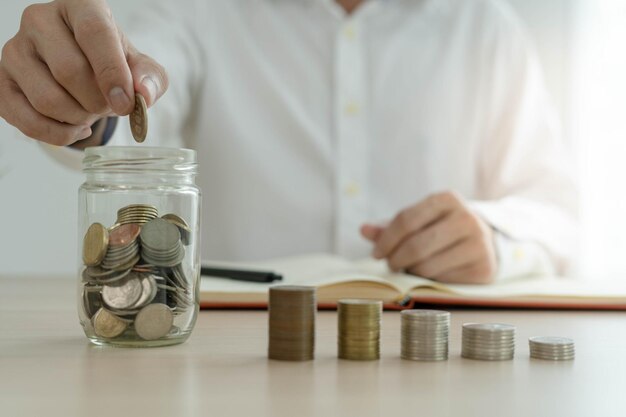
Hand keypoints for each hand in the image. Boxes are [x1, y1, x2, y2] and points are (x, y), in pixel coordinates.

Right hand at [0, 0, 167, 145]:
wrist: (84, 73)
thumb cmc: (112, 64)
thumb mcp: (140, 67)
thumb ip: (150, 78)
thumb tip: (143, 94)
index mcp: (80, 7)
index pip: (94, 33)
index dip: (112, 72)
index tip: (125, 103)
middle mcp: (40, 21)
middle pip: (69, 71)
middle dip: (97, 102)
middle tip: (109, 107)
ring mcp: (15, 51)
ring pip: (47, 100)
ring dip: (78, 119)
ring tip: (91, 112)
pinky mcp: (2, 83)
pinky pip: (29, 122)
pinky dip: (59, 135)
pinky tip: (75, 127)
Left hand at [361, 191, 496, 283]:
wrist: (484, 241)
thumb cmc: (441, 229)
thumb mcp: (418, 221)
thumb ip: (389, 227)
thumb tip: (363, 230)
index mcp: (446, 199)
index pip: (406, 220)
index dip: (386, 240)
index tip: (376, 254)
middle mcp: (466, 218)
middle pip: (416, 245)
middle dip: (396, 260)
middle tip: (390, 266)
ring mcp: (478, 243)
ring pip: (427, 266)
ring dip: (411, 272)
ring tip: (410, 269)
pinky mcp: (483, 267)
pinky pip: (443, 280)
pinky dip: (430, 281)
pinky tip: (430, 275)